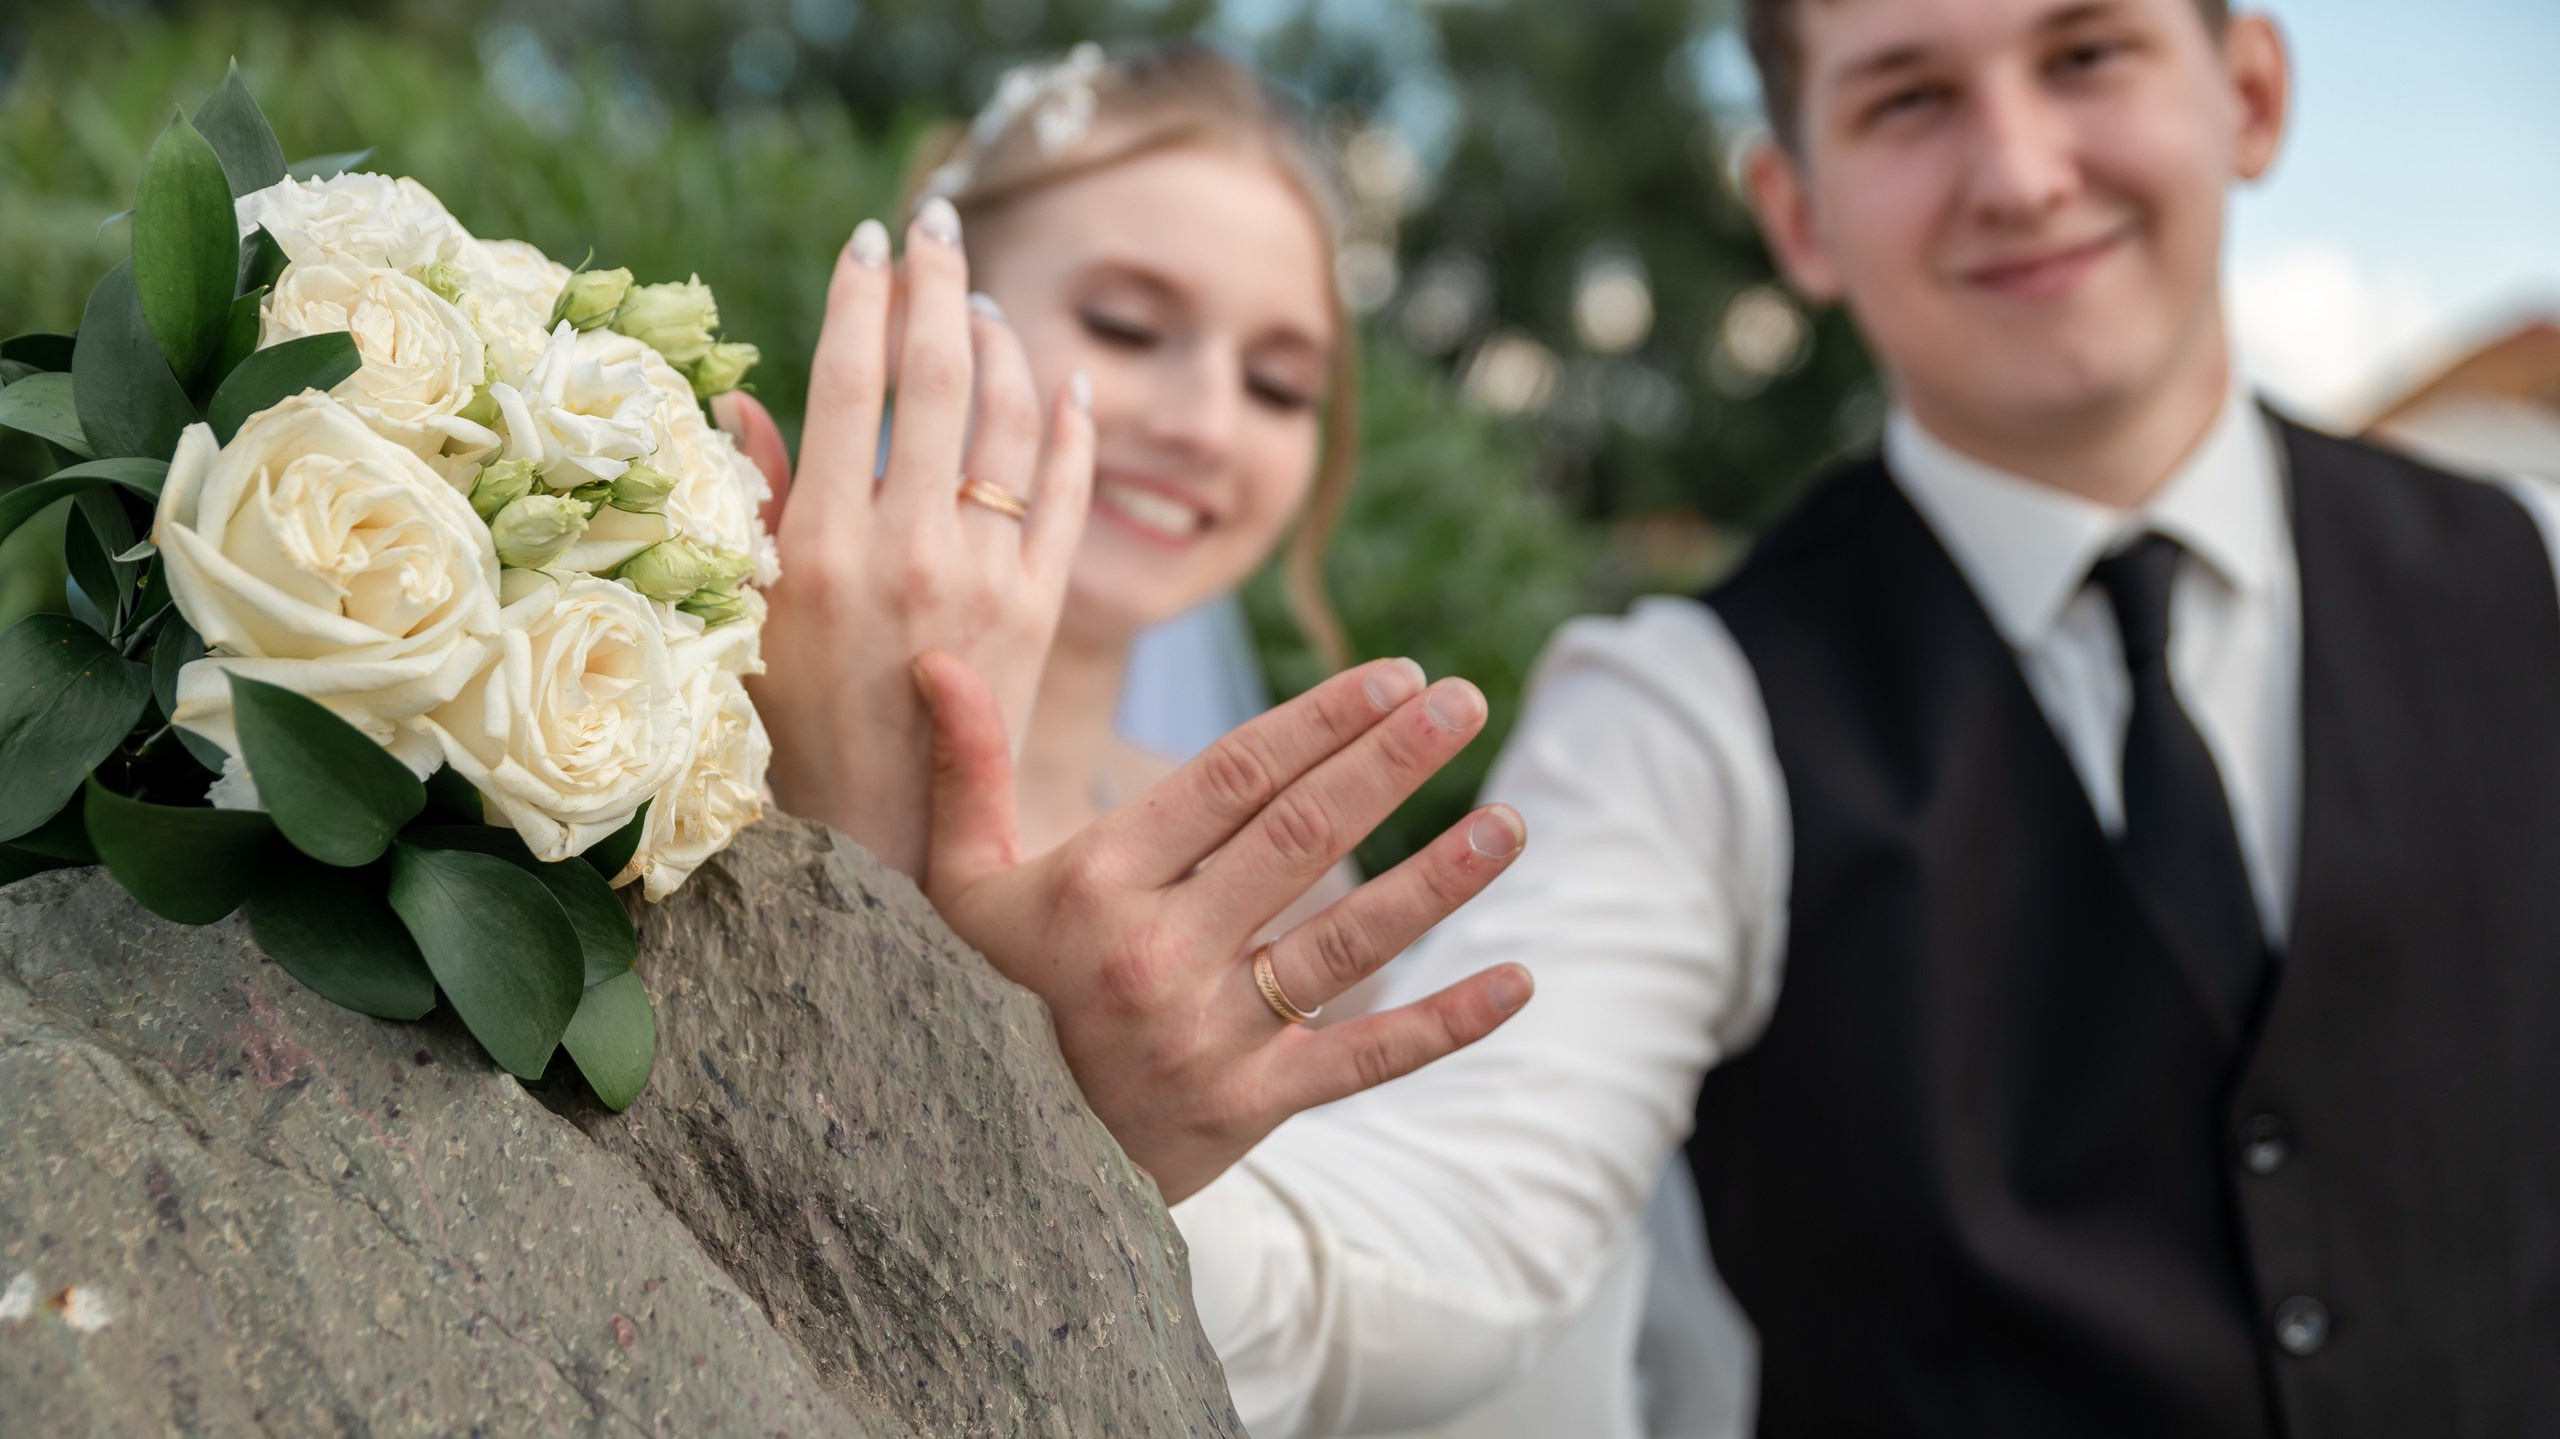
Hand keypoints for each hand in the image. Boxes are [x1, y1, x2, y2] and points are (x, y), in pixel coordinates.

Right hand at [747, 203, 1094, 877]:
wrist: (889, 841)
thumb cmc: (796, 734)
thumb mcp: (749, 621)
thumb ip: (753, 509)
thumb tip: (742, 403)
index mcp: (821, 546)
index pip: (844, 384)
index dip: (857, 300)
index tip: (863, 239)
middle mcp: (909, 547)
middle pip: (933, 379)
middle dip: (932, 284)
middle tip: (932, 219)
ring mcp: (987, 576)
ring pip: (1006, 422)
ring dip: (999, 344)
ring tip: (981, 299)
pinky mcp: (1044, 608)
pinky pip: (1066, 493)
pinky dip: (1071, 428)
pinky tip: (1067, 381)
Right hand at [913, 649, 1535, 1203]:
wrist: (971, 1169)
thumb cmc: (972, 1000)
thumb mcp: (958, 886)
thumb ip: (966, 769)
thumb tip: (936, 657)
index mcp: (1099, 881)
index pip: (1235, 775)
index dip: (1322, 718)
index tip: (1397, 676)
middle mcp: (1160, 950)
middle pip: (1303, 834)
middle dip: (1392, 759)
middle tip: (1466, 700)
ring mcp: (1210, 1032)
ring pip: (1348, 939)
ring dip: (1439, 877)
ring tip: (1510, 821)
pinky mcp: (1248, 1105)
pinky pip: (1364, 1058)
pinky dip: (1446, 1023)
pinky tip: (1518, 979)